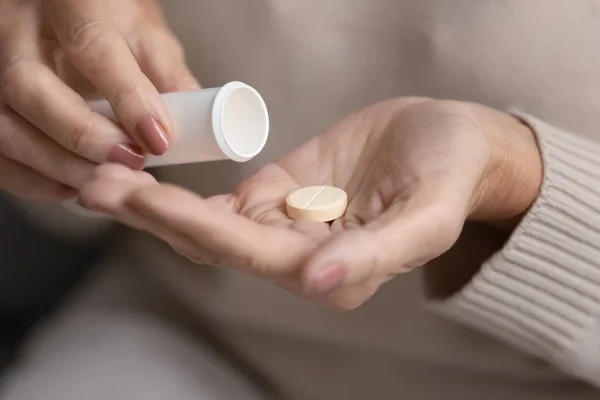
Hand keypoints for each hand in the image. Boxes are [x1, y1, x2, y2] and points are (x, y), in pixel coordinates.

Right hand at [0, 0, 198, 198]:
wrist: (63, 12)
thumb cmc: (109, 19)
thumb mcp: (146, 35)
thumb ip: (169, 77)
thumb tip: (193, 129)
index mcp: (67, 0)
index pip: (90, 45)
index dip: (127, 97)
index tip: (158, 138)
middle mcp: (14, 26)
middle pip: (28, 85)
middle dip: (83, 136)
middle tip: (131, 160)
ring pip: (4, 123)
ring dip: (58, 165)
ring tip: (106, 179)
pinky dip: (31, 179)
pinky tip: (70, 186)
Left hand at [79, 98, 542, 308]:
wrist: (451, 143)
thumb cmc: (449, 176)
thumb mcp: (426, 214)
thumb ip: (376, 254)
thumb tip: (317, 284)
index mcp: (332, 273)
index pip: (248, 252)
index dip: (190, 225)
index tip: (140, 197)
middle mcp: (301, 258)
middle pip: (213, 242)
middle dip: (154, 215)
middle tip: (96, 183)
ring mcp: (286, 225)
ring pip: (208, 222)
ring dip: (156, 202)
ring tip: (102, 175)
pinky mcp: (280, 195)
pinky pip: (222, 200)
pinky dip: (182, 189)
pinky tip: (144, 175)